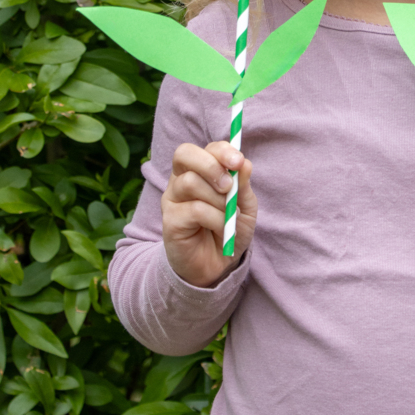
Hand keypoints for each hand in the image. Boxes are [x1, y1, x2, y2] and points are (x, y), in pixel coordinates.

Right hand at [162, 141, 257, 287]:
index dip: (222, 150)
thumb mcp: (244, 207)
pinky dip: (215, 218)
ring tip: (228, 215)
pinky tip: (220, 229)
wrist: (217, 265)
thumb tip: (245, 163)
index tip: (239, 162)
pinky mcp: (169, 220)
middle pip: (184, 154)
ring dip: (218, 199)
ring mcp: (172, 199)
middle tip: (229, 186)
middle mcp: (181, 180)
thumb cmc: (229, 230)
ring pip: (191, 182)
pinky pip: (195, 209)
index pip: (205, 148)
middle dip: (211, 165)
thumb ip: (243, 185)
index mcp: (200, 171)